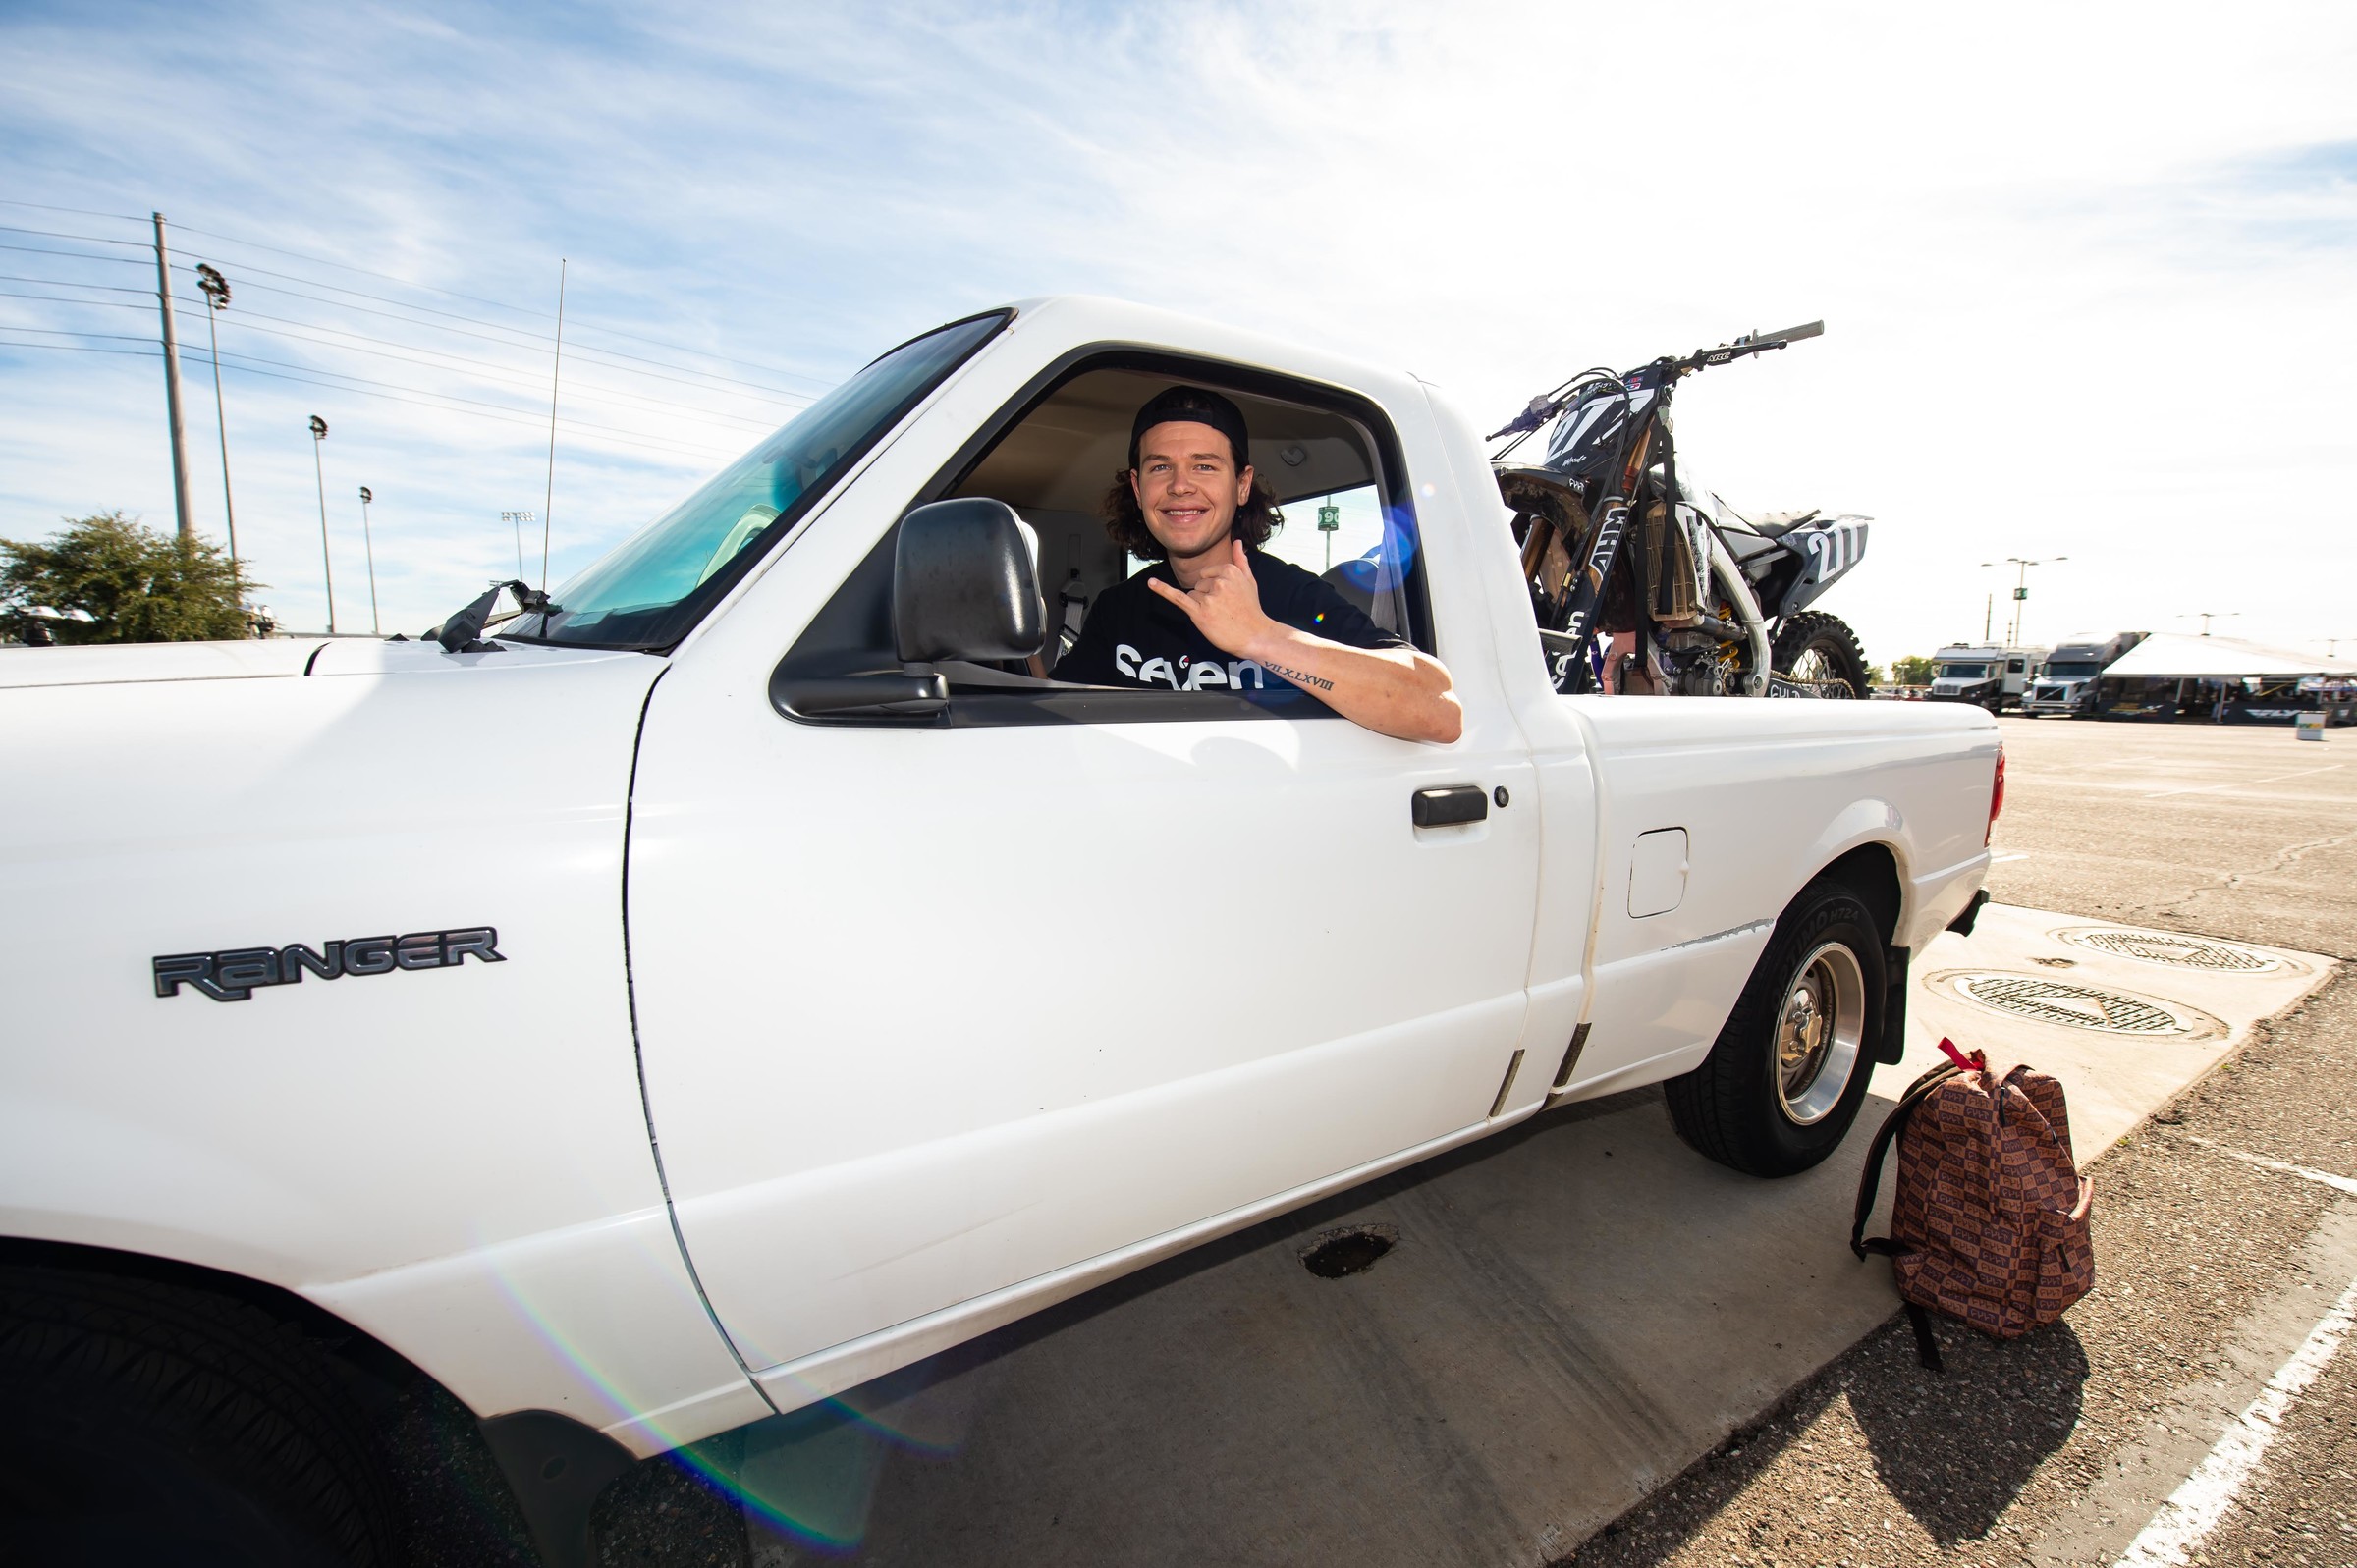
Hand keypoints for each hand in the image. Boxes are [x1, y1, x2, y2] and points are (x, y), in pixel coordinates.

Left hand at [1147, 538, 1276, 656]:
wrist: (1255, 635)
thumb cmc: (1251, 609)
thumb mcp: (1249, 580)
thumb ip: (1240, 559)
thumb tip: (1237, 541)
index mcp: (1229, 570)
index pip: (1206, 574)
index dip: (1214, 588)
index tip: (1228, 598)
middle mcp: (1218, 581)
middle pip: (1198, 585)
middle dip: (1207, 598)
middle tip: (1225, 610)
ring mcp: (1208, 597)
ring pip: (1192, 596)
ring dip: (1201, 607)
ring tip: (1220, 616)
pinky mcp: (1199, 613)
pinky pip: (1177, 597)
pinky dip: (1163, 590)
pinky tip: (1151, 583)